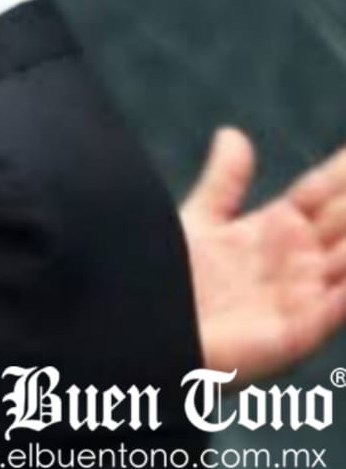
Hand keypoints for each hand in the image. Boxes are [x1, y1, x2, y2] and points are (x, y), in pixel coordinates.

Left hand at [181, 127, 345, 380]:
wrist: (143, 333)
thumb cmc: (170, 282)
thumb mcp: (200, 222)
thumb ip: (224, 183)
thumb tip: (233, 134)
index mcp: (278, 231)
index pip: (323, 192)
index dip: (344, 169)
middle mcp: (297, 262)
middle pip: (345, 220)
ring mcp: (300, 297)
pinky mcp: (295, 334)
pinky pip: (338, 309)